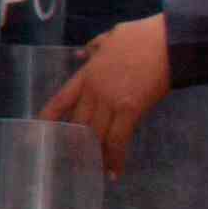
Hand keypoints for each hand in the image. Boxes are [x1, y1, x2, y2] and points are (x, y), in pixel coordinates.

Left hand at [42, 16, 174, 176]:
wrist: (170, 40)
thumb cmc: (144, 36)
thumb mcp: (111, 36)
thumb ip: (94, 48)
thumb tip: (81, 54)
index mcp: (87, 74)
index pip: (60, 100)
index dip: (48, 118)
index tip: (37, 133)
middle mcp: (94, 90)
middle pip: (77, 123)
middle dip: (73, 143)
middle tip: (70, 161)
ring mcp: (111, 100)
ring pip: (95, 135)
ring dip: (93, 155)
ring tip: (91, 171)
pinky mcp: (131, 109)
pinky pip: (118, 140)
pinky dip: (115, 158)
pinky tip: (114, 173)